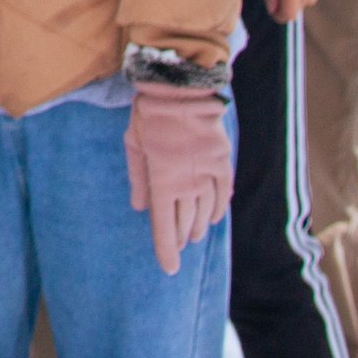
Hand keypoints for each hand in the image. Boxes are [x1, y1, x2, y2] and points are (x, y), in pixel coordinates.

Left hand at [124, 83, 231, 274]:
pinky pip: (223, 193)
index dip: (166, 251)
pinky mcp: (222, 161)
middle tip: (178, 245)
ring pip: (204, 211)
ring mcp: (207, 173)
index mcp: (162, 182)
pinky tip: (214, 218)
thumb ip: (138, 178)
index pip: (164, 227)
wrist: (179, 88)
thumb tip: (139, 208)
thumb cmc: (149, 115)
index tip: (169, 269)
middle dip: (180, 237)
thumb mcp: (134, 145)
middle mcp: (187, 183)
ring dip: (198, 225)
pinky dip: (218, 208)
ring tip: (193, 235)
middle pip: (185, 222)